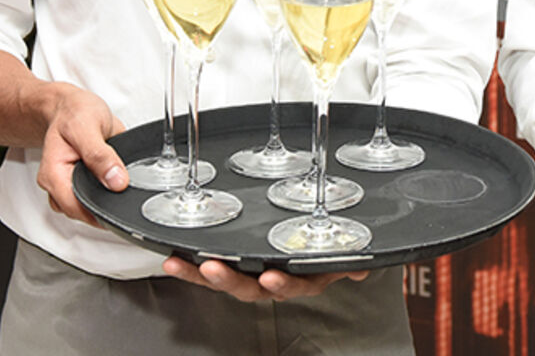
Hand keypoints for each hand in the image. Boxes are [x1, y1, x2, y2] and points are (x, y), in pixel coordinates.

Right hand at [35, 84, 127, 227]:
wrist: (72, 106)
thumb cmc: (74, 112)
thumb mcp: (87, 127)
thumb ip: (101, 155)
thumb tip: (117, 182)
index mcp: (53, 174)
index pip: (73, 207)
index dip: (97, 210)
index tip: (118, 202)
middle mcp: (58, 184)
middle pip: (81, 212)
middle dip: (102, 208)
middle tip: (124, 193)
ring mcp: (70, 184)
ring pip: (88, 207)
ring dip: (105, 202)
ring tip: (120, 185)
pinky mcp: (82, 181)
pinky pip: (95, 196)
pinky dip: (107, 193)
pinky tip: (117, 182)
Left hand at [162, 257, 368, 300]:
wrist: (316, 248)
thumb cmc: (326, 250)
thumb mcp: (343, 255)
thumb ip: (351, 260)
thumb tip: (362, 269)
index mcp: (301, 278)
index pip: (291, 284)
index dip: (280, 283)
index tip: (271, 276)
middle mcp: (274, 280)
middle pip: (250, 286)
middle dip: (229, 279)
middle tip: (212, 268)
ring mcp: (251, 274)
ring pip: (225, 279)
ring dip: (202, 275)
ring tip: (184, 265)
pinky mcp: (231, 266)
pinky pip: (208, 270)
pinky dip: (189, 268)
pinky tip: (173, 261)